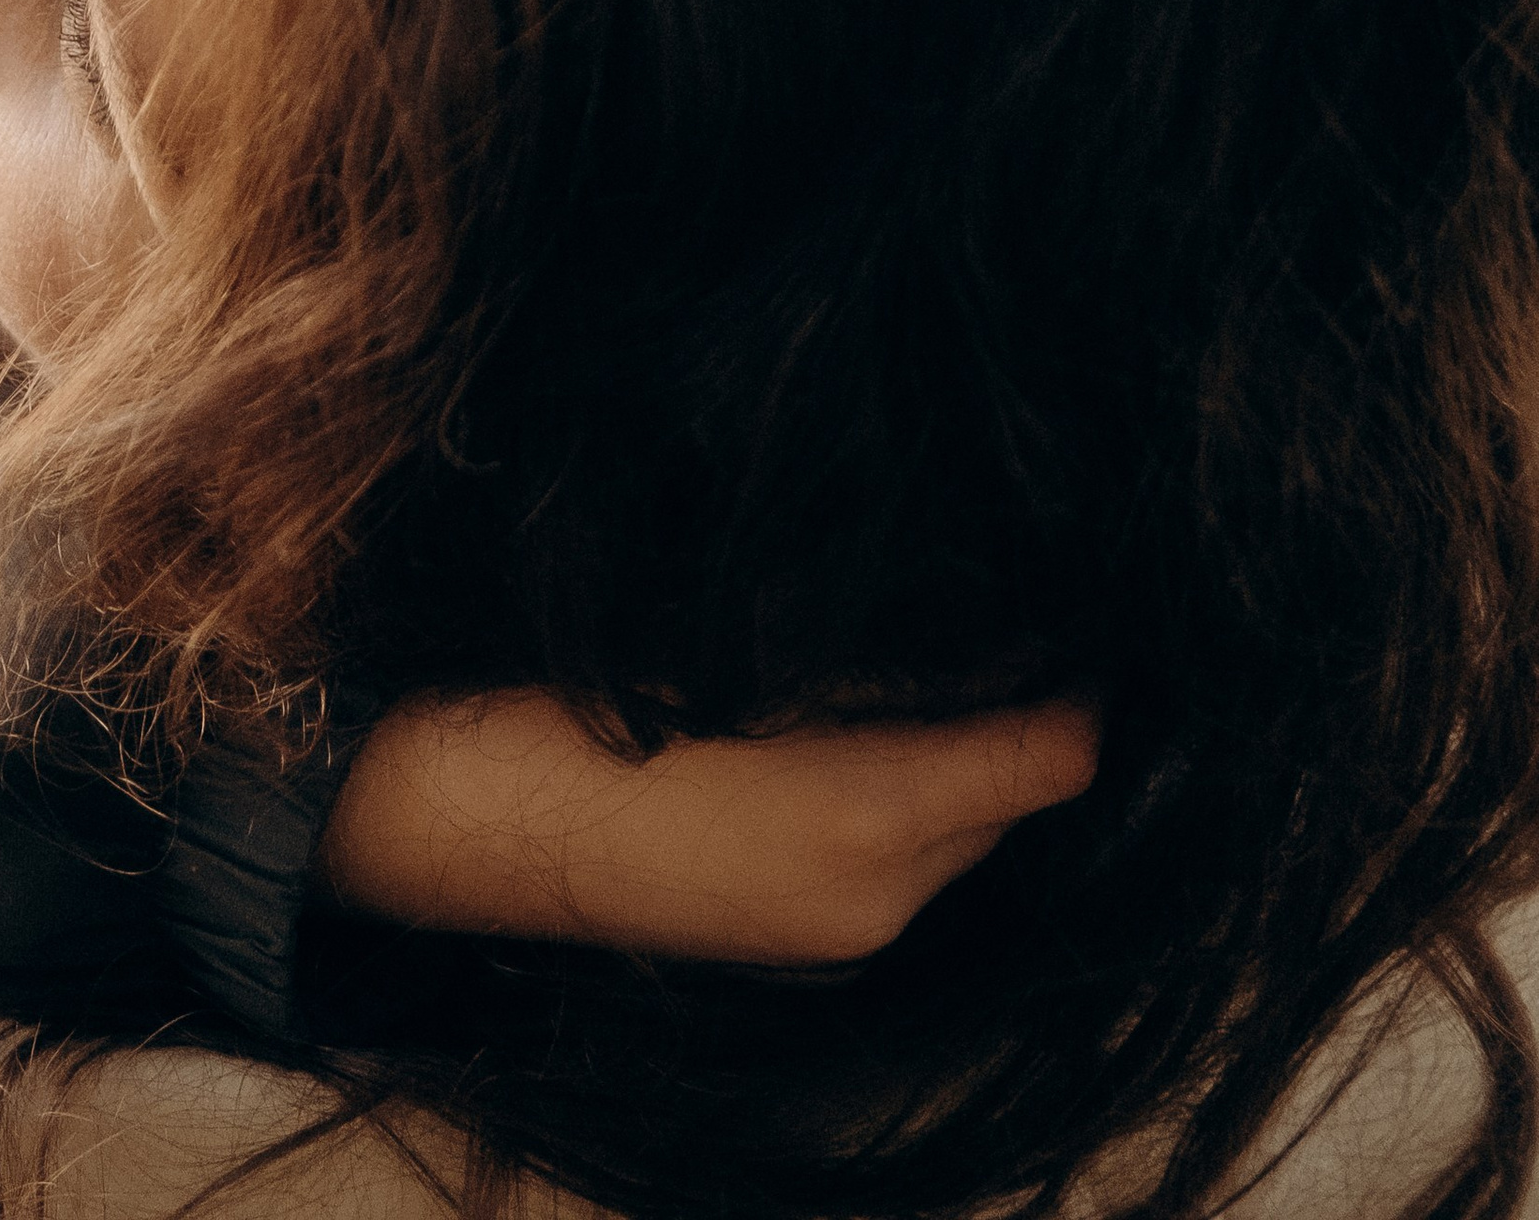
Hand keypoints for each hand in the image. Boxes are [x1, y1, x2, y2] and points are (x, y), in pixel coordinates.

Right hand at [316, 688, 1099, 967]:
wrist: (470, 819)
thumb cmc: (590, 702)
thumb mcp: (739, 649)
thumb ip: (871, 648)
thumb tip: (984, 617)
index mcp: (870, 810)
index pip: (1052, 756)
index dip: (1084, 680)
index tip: (1090, 609)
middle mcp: (879, 896)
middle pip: (1014, 799)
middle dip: (1016, 713)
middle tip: (1005, 613)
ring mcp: (839, 938)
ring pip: (957, 834)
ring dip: (957, 759)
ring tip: (924, 662)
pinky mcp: (797, 952)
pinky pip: (898, 868)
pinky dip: (902, 805)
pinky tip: (848, 733)